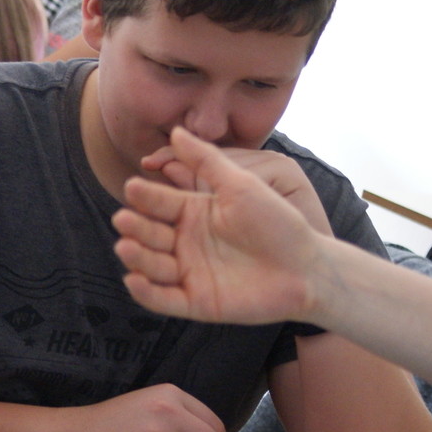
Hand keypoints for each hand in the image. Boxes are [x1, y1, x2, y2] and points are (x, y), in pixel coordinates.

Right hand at [112, 127, 322, 325]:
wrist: (307, 269)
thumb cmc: (278, 223)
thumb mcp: (241, 185)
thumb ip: (207, 159)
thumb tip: (176, 129)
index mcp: (193, 211)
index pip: (159, 202)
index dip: (145, 195)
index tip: (133, 185)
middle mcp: (186, 241)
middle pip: (149, 233)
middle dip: (135, 226)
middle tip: (123, 219)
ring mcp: (189, 272)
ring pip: (151, 265)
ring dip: (136, 257)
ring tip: (125, 247)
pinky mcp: (196, 302)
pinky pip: (163, 299)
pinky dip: (146, 292)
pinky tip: (135, 280)